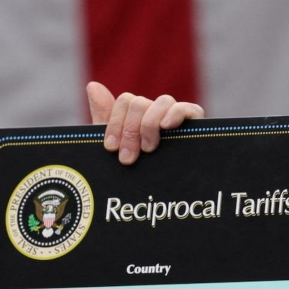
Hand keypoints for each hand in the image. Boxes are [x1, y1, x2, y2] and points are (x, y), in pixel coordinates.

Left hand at [87, 81, 203, 164]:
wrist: (163, 202)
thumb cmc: (136, 173)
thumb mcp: (116, 148)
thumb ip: (104, 117)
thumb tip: (92, 85)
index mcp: (137, 117)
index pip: (125, 101)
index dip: (115, 123)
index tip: (110, 148)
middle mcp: (156, 114)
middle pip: (140, 103)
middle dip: (129, 131)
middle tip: (128, 158)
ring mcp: (176, 119)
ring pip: (163, 101)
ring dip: (149, 124)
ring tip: (148, 149)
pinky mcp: (196, 127)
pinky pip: (189, 108)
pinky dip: (176, 113)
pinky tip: (166, 126)